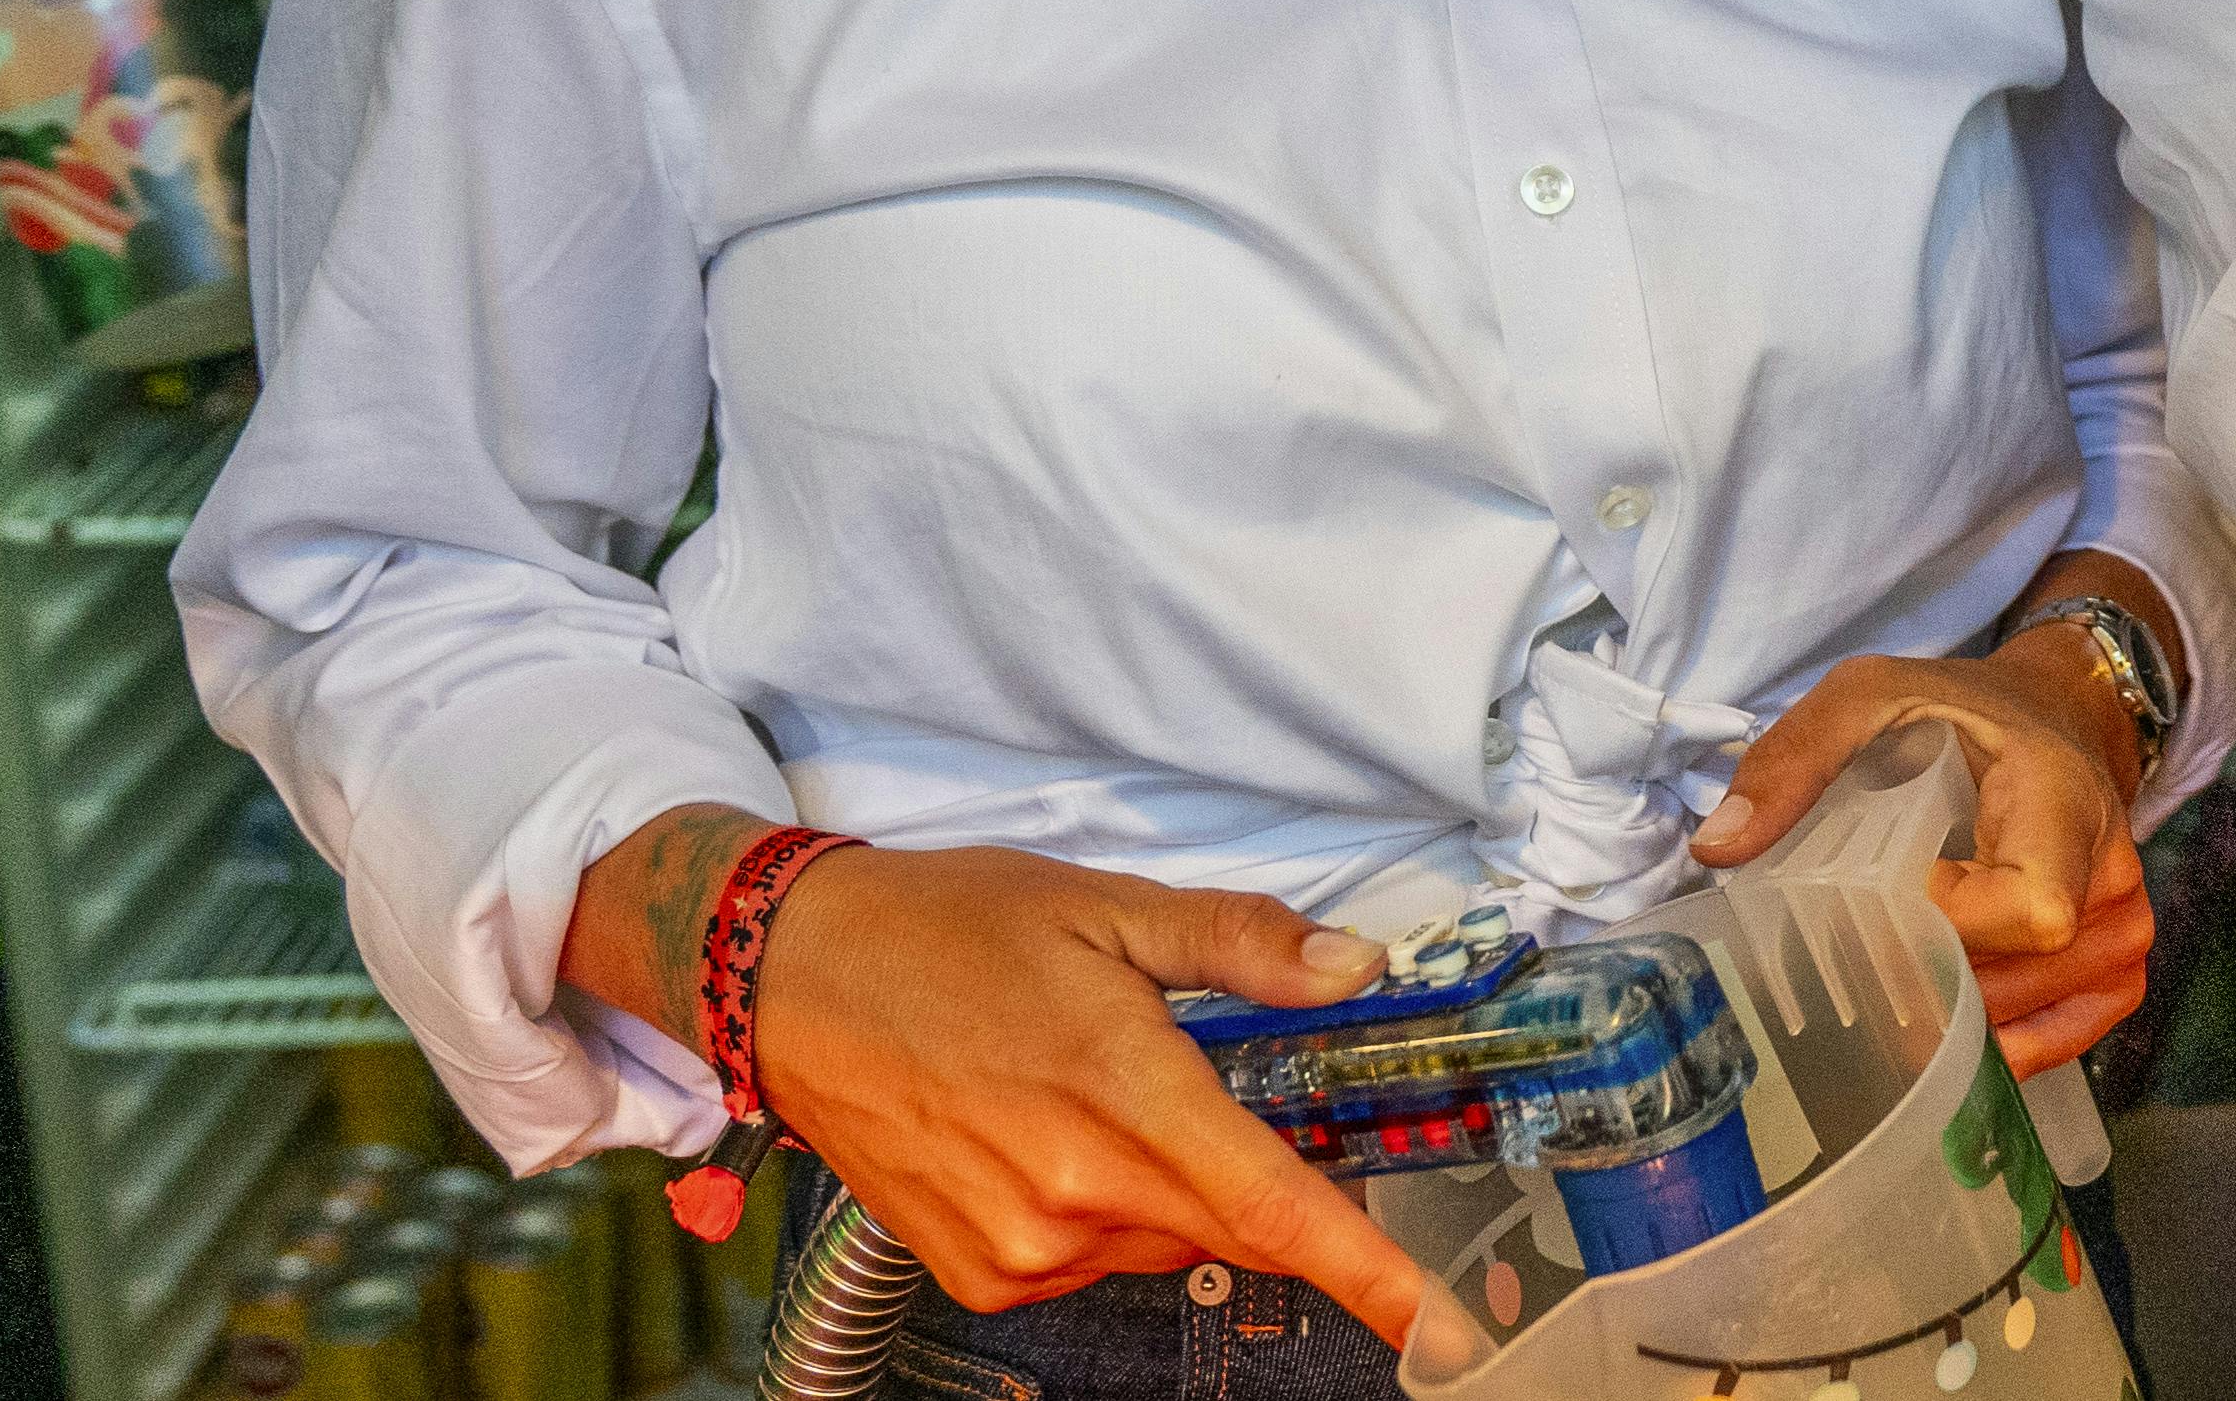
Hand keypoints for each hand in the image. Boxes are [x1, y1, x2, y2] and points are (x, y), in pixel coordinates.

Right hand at [739, 839, 1486, 1366]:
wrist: (790, 980)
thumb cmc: (945, 931)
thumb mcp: (1109, 906)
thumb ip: (1243, 943)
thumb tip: (1351, 966)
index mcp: (1126, 1096)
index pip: (1278, 1213)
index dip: (1373, 1277)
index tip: (1445, 1328)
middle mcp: (1077, 1194)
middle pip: (1232, 1228)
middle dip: (1259, 1187)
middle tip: (1201, 1101)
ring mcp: (1026, 1246)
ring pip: (1164, 1242)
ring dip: (1164, 1186)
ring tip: (1086, 1091)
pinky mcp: (983, 1273)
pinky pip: (1090, 1259)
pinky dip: (1098, 1210)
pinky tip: (1043, 1138)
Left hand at [1690, 642, 2153, 1077]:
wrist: (2056, 717)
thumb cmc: (1963, 711)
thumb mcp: (1874, 694)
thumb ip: (1797, 757)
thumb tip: (1720, 848)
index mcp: (2064, 800)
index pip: (2029, 908)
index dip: (1950, 924)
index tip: (1894, 891)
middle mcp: (2112, 872)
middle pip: (2020, 975)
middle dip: (1931, 976)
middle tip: (1864, 952)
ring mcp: (2127, 925)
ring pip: (2037, 1014)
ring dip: (1960, 1012)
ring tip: (1902, 975)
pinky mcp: (2122, 963)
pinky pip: (2072, 1036)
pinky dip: (2009, 1042)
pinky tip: (1958, 1021)